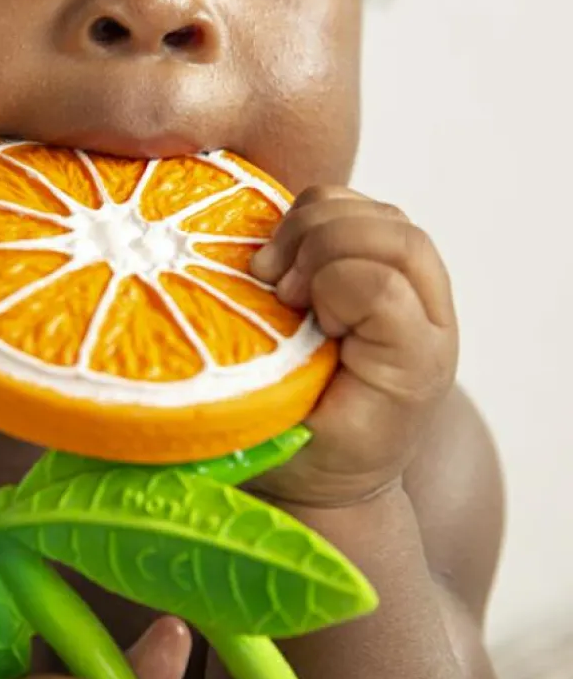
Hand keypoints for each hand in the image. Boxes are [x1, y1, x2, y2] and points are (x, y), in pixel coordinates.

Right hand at [250, 187, 457, 506]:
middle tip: (279, 284)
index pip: (383, 288)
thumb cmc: (306, 454)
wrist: (333, 467)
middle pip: (395, 235)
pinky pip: (360, 211)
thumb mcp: (293, 439)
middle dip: (320, 241)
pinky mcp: (382, 267)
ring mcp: (413, 289)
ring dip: (315, 222)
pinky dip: (315, 214)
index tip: (291, 312)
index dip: (328, 285)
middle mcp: (428, 320)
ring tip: (277, 265)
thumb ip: (283, 383)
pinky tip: (288, 252)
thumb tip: (250, 315)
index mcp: (413, 368)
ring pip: (380, 213)